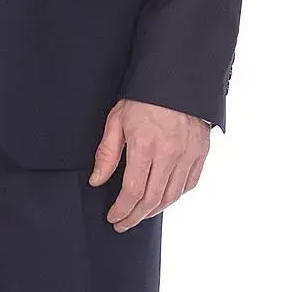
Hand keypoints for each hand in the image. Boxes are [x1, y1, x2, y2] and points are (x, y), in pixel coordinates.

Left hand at [89, 98, 209, 230]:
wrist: (176, 75)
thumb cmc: (143, 94)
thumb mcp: (117, 118)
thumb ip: (107, 152)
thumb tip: (97, 180)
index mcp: (145, 145)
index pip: (132, 191)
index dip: (121, 210)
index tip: (113, 217)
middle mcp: (169, 154)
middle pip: (152, 200)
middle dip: (135, 216)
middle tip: (123, 222)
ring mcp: (188, 154)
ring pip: (172, 196)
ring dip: (155, 211)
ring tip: (141, 213)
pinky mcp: (201, 152)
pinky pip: (189, 184)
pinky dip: (176, 196)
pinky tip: (164, 197)